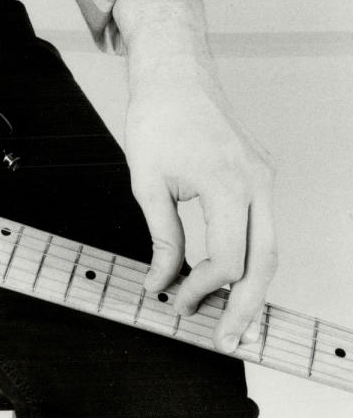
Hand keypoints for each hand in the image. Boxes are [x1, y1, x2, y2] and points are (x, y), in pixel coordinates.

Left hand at [125, 65, 276, 352]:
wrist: (176, 75)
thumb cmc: (157, 119)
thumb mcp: (147, 183)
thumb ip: (162, 237)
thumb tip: (162, 281)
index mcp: (228, 184)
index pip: (226, 259)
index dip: (201, 290)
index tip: (175, 301)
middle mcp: (258, 183)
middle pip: (264, 262)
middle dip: (245, 307)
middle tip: (226, 341)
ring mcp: (265, 178)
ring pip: (270, 248)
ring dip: (250, 287)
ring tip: (229, 320)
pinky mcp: (260, 176)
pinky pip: (261, 227)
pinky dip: (247, 258)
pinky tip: (227, 281)